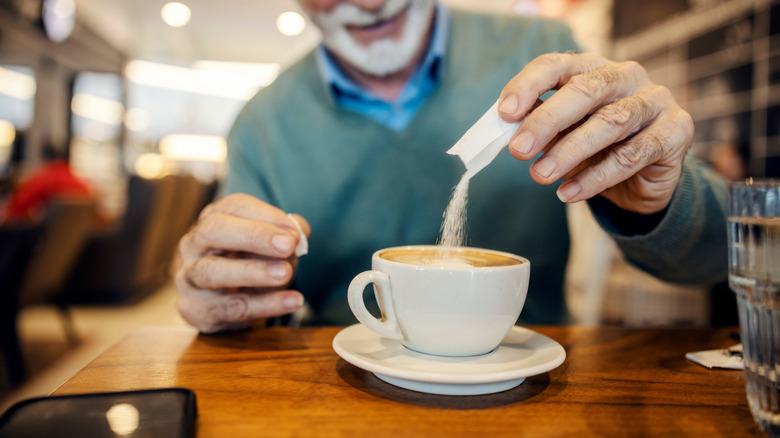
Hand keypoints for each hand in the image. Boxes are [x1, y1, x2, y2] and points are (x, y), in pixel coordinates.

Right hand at [175, 193, 310, 332]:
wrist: (226, 307)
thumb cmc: (251, 264)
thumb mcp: (272, 245)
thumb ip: (287, 234)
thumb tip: (298, 231)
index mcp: (213, 219)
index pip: (233, 206)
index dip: (266, 216)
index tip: (294, 232)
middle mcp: (193, 244)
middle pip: (214, 230)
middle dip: (253, 236)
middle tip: (287, 246)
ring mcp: (189, 277)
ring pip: (212, 271)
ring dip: (253, 272)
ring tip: (285, 274)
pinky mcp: (195, 309)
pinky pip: (228, 308)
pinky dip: (265, 305)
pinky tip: (291, 301)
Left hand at [498, 52, 693, 213]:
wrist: (642, 182)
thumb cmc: (595, 149)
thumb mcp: (563, 136)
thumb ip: (539, 127)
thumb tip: (506, 130)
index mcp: (592, 68)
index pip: (556, 65)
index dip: (529, 86)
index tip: (504, 114)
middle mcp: (627, 76)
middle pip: (586, 90)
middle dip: (547, 120)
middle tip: (519, 149)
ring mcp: (655, 100)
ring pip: (611, 122)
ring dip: (570, 151)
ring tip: (540, 176)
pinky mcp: (676, 130)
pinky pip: (633, 155)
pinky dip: (597, 177)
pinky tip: (569, 193)